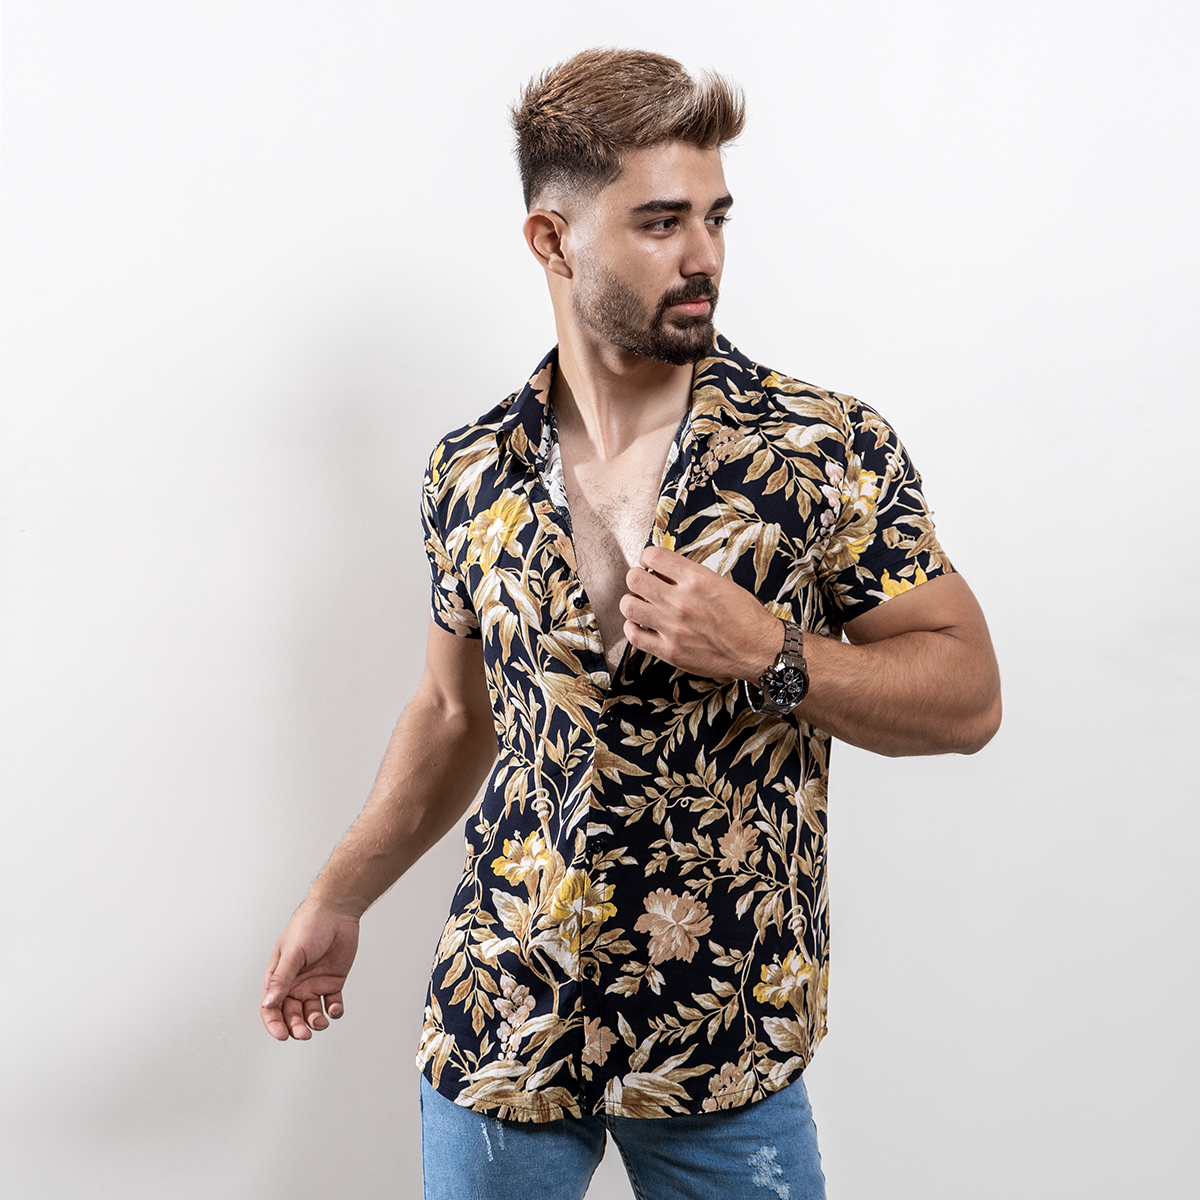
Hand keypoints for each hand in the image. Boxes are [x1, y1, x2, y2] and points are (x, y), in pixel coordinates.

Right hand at [260, 901, 360, 1040]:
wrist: (337, 911)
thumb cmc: (309, 926)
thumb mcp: (293, 953)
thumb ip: (282, 978)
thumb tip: (269, 1003)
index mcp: (279, 977)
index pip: (270, 1008)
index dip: (274, 1024)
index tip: (283, 1035)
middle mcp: (295, 984)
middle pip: (291, 1015)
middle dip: (296, 1028)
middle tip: (305, 1033)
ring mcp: (314, 984)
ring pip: (311, 1013)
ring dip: (315, 1022)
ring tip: (322, 1021)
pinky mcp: (332, 982)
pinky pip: (332, 1004)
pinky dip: (333, 1011)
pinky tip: (334, 1009)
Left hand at [620, 545, 782, 681]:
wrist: (759, 650)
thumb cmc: (745, 617)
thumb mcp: (721, 583)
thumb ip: (690, 576)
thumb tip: (664, 570)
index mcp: (697, 579)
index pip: (653, 556)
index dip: (647, 557)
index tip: (648, 562)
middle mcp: (682, 602)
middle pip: (635, 579)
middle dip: (637, 577)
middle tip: (643, 583)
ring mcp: (673, 628)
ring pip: (629, 606)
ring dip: (632, 601)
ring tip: (641, 604)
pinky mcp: (670, 651)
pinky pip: (634, 635)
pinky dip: (633, 627)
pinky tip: (642, 624)